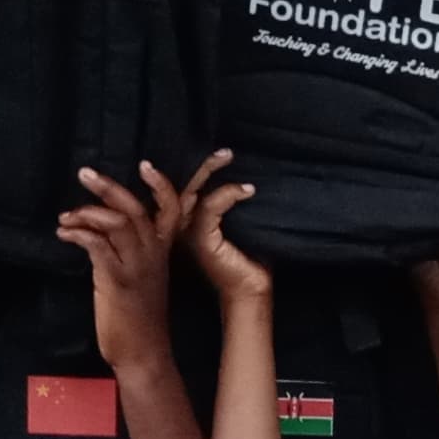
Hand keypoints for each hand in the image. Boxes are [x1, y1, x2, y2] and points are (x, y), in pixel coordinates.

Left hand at [60, 156, 225, 370]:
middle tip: (85, 173)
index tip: (144, 164)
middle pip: (136, 209)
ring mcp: (136, 267)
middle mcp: (152, 255)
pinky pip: (97, 245)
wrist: (143, 353)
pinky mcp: (117, 281)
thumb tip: (100, 229)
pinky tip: (65, 234)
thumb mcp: (140, 278)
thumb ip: (128, 252)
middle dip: (109, 187)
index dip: (161, 185)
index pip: (172, 210)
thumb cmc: (139, 317)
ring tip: (66, 215)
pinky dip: (79, 233)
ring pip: (118, 223)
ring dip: (88, 211)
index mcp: (162, 252)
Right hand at [180, 156, 269, 302]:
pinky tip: (246, 190)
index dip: (194, 166)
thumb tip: (245, 171)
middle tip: (225, 151)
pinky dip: (227, 195)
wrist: (252, 288)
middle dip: (202, 163)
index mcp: (191, 219)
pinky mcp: (202, 241)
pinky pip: (209, 209)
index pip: (187, 185)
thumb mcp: (241, 221)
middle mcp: (185, 224)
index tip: (216, 151)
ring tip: (228, 155)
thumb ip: (233, 200)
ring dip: (209, 170)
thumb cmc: (250, 257)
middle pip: (185, 184)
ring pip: (191, 192)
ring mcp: (190, 233)